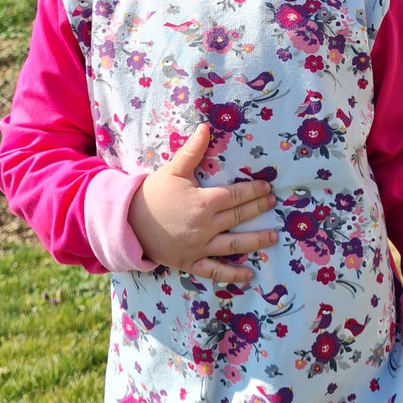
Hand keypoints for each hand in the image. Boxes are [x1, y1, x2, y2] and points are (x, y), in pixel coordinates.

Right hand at [129, 123, 277, 283]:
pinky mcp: (191, 263)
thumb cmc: (153, 193)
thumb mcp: (173, 170)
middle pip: (238, 217)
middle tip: (273, 203)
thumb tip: (206, 127)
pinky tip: (249, 275)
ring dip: (256, 240)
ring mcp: (199, 247)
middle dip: (258, 209)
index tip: (267, 188)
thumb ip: (192, 150)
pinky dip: (233, 275)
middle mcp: (205, 226)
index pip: (236, 196)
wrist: (128, 221)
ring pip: (234, 245)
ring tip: (273, 236)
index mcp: (203, 203)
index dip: (254, 191)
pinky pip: (216, 272)